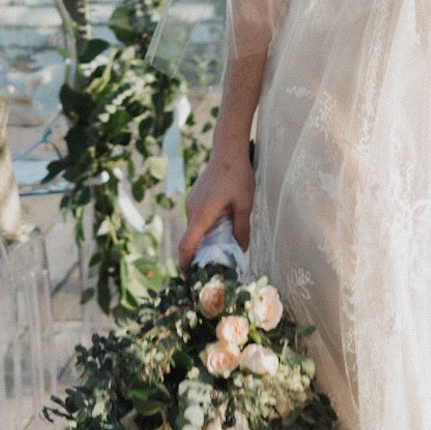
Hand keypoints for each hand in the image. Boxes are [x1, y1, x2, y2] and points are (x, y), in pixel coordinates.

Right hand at [178, 150, 255, 267]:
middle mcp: (191, 210)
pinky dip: (206, 228)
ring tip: (223, 247)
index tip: (189, 278)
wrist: (228, 151)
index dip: (185, 264)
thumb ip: (242, 229)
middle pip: (191, 240)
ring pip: (195, 229)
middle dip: (199, 255)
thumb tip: (241, 250)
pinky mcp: (195, 198)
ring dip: (205, 240)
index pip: (186, 246)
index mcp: (201, 215)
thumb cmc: (238, 176)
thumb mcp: (245, 205)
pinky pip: (198, 219)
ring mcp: (191, 203)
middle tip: (215, 266)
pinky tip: (222, 227)